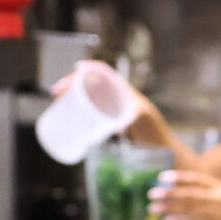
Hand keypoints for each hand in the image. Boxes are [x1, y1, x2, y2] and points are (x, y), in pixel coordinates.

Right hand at [50, 65, 169, 148]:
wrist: (164, 151)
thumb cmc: (156, 135)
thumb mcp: (141, 124)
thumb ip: (130, 120)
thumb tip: (111, 126)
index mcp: (126, 93)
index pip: (105, 73)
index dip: (90, 68)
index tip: (75, 69)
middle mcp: (120, 98)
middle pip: (93, 82)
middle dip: (73, 83)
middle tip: (56, 93)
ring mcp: (116, 109)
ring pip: (91, 95)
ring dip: (74, 94)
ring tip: (58, 100)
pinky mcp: (114, 121)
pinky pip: (93, 108)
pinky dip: (80, 107)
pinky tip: (71, 114)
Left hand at [154, 170, 220, 219]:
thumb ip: (208, 187)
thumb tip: (184, 184)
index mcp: (219, 186)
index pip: (197, 179)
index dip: (179, 177)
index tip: (162, 177)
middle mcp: (215, 198)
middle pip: (188, 194)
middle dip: (168, 194)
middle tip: (152, 194)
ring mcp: (214, 212)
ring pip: (187, 209)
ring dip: (169, 209)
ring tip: (153, 208)